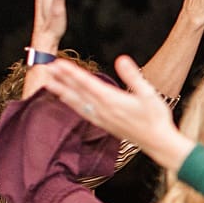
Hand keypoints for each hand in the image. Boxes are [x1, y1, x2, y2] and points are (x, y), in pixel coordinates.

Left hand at [37, 55, 194, 170]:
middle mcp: (103, 110)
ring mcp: (101, 118)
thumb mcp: (149, 94)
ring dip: (62, 91)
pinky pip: (81, 112)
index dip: (72, 73)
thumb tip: (121, 60)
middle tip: (46, 67)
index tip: (59, 63)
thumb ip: (134, 76)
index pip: (87, 83)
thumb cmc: (156, 118)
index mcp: (112, 100)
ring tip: (49, 82)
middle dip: (61, 78)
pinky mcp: (103, 124)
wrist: (157, 142)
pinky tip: (66, 100)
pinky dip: (71, 104)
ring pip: (76, 102)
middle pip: (77, 91)